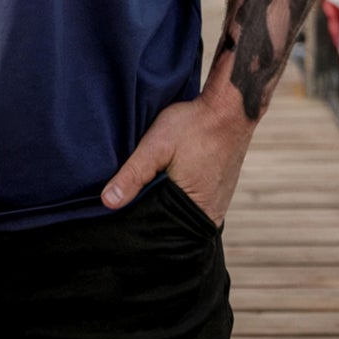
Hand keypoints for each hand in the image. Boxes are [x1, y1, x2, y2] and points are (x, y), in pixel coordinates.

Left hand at [100, 97, 251, 225]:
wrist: (230, 107)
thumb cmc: (194, 124)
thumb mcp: (157, 144)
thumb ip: (133, 174)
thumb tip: (108, 202)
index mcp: (196, 212)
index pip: (159, 230)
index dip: (139, 222)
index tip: (119, 214)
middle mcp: (211, 216)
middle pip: (171, 224)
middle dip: (151, 213)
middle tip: (131, 199)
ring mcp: (219, 205)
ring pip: (182, 213)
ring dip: (165, 203)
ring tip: (147, 189)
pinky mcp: (220, 193)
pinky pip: (194, 203)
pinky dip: (179, 196)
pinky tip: (167, 182)